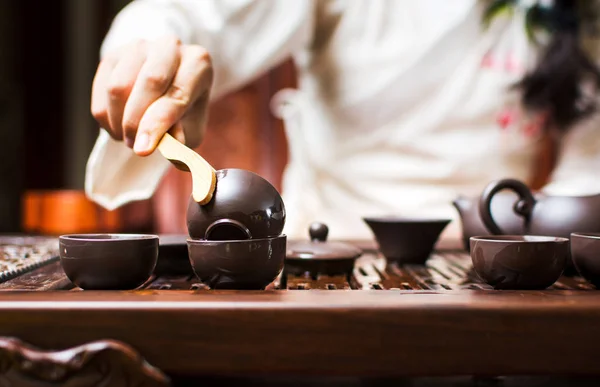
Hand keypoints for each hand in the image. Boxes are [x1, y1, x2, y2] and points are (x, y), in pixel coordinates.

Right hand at [91, 36, 212, 155]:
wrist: (166, 88)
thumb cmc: (184, 111)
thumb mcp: (191, 127)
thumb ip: (183, 136)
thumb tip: (169, 145)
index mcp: (198, 62)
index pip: (177, 93)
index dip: (157, 124)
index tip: (143, 150)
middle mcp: (170, 47)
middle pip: (149, 82)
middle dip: (136, 122)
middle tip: (135, 147)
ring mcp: (139, 47)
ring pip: (118, 87)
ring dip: (119, 122)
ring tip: (131, 137)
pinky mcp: (113, 55)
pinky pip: (101, 90)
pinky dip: (106, 117)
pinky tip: (119, 125)